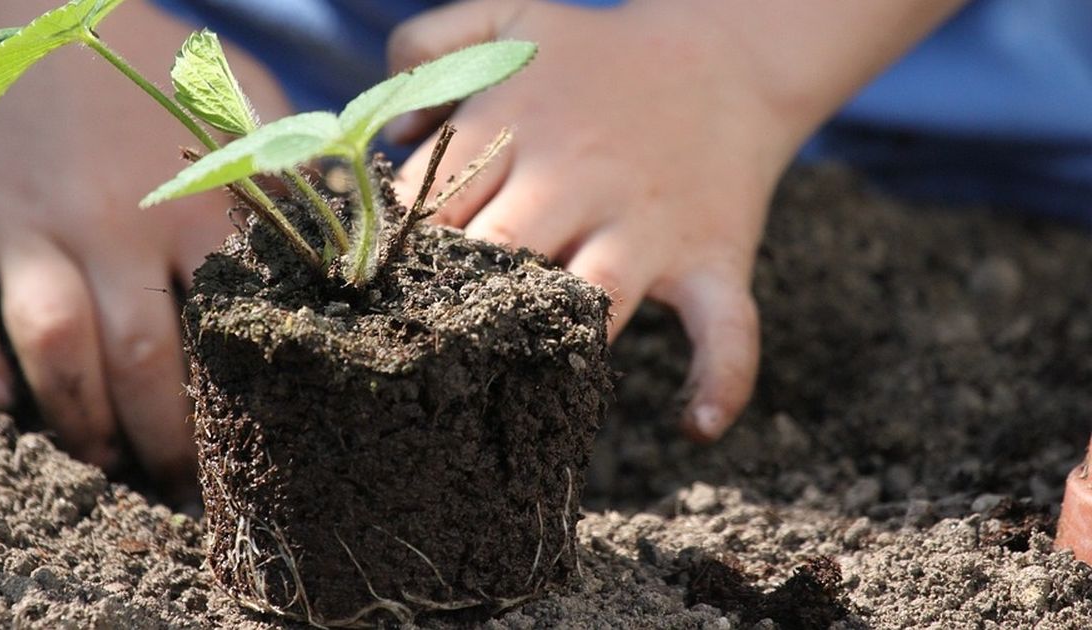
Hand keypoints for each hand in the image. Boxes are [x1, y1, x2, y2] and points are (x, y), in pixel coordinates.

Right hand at [0, 0, 289, 496]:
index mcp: (191, 205)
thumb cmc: (153, 68)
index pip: (226, 330)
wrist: (29, 3)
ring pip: (52, 347)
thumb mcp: (242, 103)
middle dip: (163, 443)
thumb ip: (292, 173)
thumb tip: (357, 238)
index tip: (251, 453)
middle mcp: (109, 223)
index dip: (238, 407)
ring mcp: (25, 225)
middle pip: (140, 360)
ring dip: (78, 420)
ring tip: (104, 458)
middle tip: (178, 485)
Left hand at [389, 0, 964, 440]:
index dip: (397, 252)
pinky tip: (694, 425)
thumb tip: (393, 136)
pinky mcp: (712, 259)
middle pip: (495, 256)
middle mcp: (576, 180)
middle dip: (456, 301)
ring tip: (514, 384)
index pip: (430, 204)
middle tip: (425, 343)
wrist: (726, 55)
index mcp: (517, 126)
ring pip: (590, 301)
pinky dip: (721, 379)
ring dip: (552, 344)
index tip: (377, 289)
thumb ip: (428, 45)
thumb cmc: (599, 55)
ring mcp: (646, 226)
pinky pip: (726, 329)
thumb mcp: (508, 19)